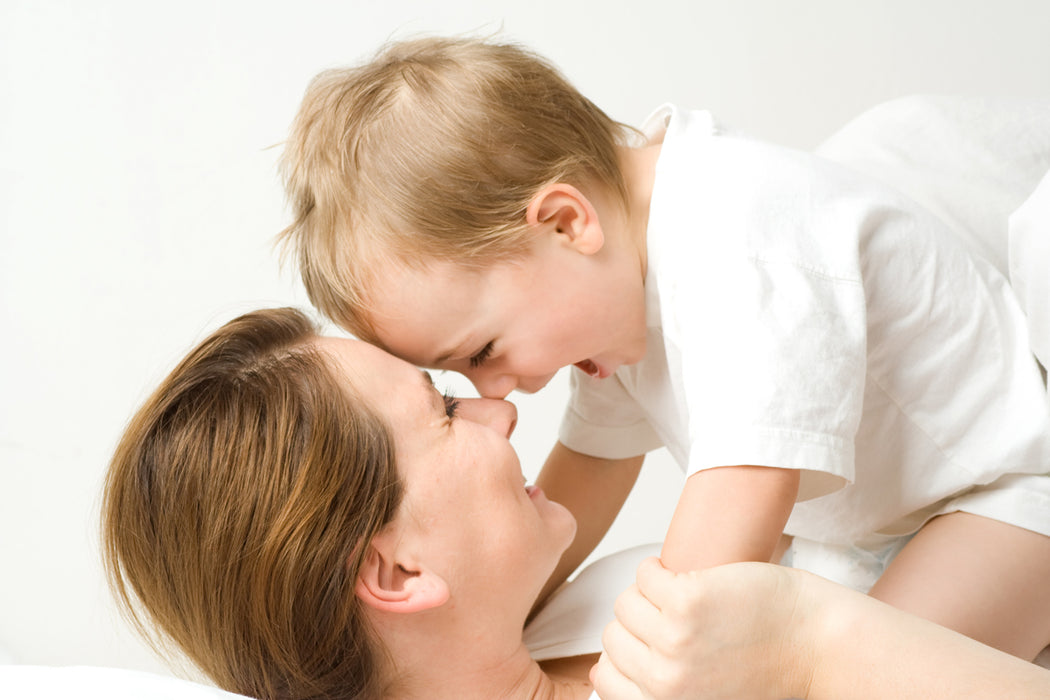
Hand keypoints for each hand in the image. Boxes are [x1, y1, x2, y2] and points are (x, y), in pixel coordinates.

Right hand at [591, 558, 812, 699]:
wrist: (821, 646)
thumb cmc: (773, 669)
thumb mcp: (708, 694)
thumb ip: (666, 688)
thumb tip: (608, 669)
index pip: (605, 678)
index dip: (624, 652)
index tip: (647, 639)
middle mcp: (665, 684)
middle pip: (612, 635)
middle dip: (638, 620)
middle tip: (673, 614)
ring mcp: (674, 642)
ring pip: (626, 602)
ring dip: (649, 592)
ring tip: (682, 592)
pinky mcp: (688, 602)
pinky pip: (646, 574)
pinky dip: (659, 567)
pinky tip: (688, 573)